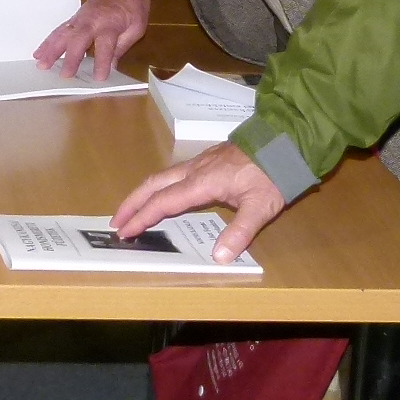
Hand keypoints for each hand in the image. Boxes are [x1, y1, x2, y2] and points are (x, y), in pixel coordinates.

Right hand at [32, 0, 150, 79]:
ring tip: (41, 64)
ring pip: (64, 34)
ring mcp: (80, 19)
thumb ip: (122, 47)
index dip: (102, 62)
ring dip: (52, 49)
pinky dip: (48, 41)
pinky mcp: (74, 19)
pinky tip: (39, 53)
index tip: (99, 78)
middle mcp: (92, 21)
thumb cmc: (133, 6)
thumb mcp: (136, 27)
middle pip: (78, 40)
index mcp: (111, 24)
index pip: (105, 47)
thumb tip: (112, 67)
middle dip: (71, 57)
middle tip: (64, 75)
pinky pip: (59, 30)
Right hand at [113, 143, 283, 264]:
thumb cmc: (271, 174)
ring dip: (143, 194)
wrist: (283, 142)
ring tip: (132, 210)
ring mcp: (199, 162)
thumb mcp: (260, 206)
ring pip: (161, 176)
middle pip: (153, 184)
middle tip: (116, 222)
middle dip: (132, 203)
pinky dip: (158, 187)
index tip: (126, 232)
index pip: (164, 202)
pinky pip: (173, 174)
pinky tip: (162, 196)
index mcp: (202, 182)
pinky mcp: (207, 160)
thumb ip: (240, 232)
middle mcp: (194, 170)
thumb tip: (219, 257)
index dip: (143, 217)